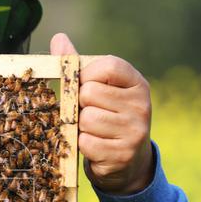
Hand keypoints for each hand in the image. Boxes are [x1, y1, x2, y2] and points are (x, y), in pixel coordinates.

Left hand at [51, 33, 153, 194]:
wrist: (129, 163)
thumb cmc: (108, 118)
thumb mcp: (99, 89)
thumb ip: (78, 66)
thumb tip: (58, 38)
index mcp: (137, 83)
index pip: (106, 66)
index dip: (87, 76)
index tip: (87, 87)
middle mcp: (141, 105)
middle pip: (88, 93)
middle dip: (80, 106)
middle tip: (91, 115)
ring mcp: (135, 131)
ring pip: (85, 119)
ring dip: (80, 127)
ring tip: (95, 132)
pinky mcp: (123, 154)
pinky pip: (85, 142)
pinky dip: (83, 145)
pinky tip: (97, 148)